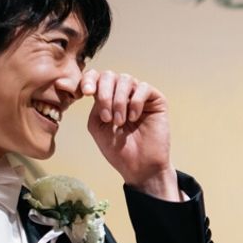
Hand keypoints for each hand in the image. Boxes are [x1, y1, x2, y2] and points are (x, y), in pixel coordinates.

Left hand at [80, 69, 177, 199]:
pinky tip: (134, 118)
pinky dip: (135, 102)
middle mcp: (123, 94)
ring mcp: (140, 96)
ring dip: (119, 101)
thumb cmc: (119, 150)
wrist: (140, 167)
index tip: (86, 93)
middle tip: (107, 118)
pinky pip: (143, 88)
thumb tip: (98, 88)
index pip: (96, 77)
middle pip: (109, 75)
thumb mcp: (97, 125)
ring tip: (120, 122)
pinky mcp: (156, 100)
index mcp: (107, 98)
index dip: (89, 79)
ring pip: (126, 79)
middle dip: (104, 95)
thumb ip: (94, 104)